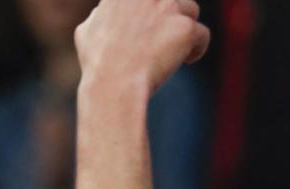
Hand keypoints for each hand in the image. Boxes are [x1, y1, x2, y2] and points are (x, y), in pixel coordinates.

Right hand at [76, 0, 211, 97]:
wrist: (114, 80)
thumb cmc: (98, 63)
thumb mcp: (87, 30)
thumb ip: (102, 15)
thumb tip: (103, 14)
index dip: (155, 7)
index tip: (154, 24)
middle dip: (172, 12)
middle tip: (167, 35)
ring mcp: (167, 6)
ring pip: (191, 8)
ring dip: (185, 26)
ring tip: (178, 49)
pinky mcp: (184, 27)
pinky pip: (202, 33)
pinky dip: (197, 48)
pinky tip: (187, 60)